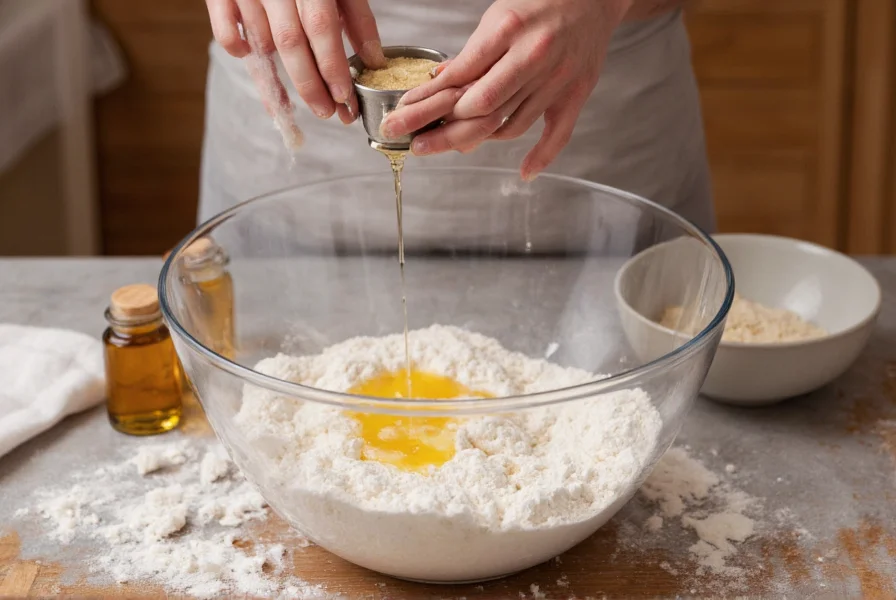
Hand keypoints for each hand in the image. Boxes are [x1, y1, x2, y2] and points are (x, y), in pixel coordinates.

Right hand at [206, 0, 385, 123]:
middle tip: (328, 112)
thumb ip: (357, 19)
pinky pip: (225, 33)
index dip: (332, 65)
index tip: (345, 97)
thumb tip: (374, 60)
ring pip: (262, 43)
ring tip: (308, 95)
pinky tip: (252, 56)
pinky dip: (238, 50)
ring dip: (282, 73)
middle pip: (291, 43)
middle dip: (311, 85)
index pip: (321, 27)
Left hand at [381, 0, 631, 179]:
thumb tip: (441, 82)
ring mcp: (556, 81)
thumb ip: (473, 52)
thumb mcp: (499, 15)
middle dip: (441, 130)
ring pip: (509, 126)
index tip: (405, 113)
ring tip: (445, 147)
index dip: (428, 100)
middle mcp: (533, 57)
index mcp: (509, 30)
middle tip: (413, 144)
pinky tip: (523, 172)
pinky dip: (540, 157)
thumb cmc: (543, 1)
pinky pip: (557, 134)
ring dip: (475, 141)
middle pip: (479, 109)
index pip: (461, 77)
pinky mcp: (575, 95)